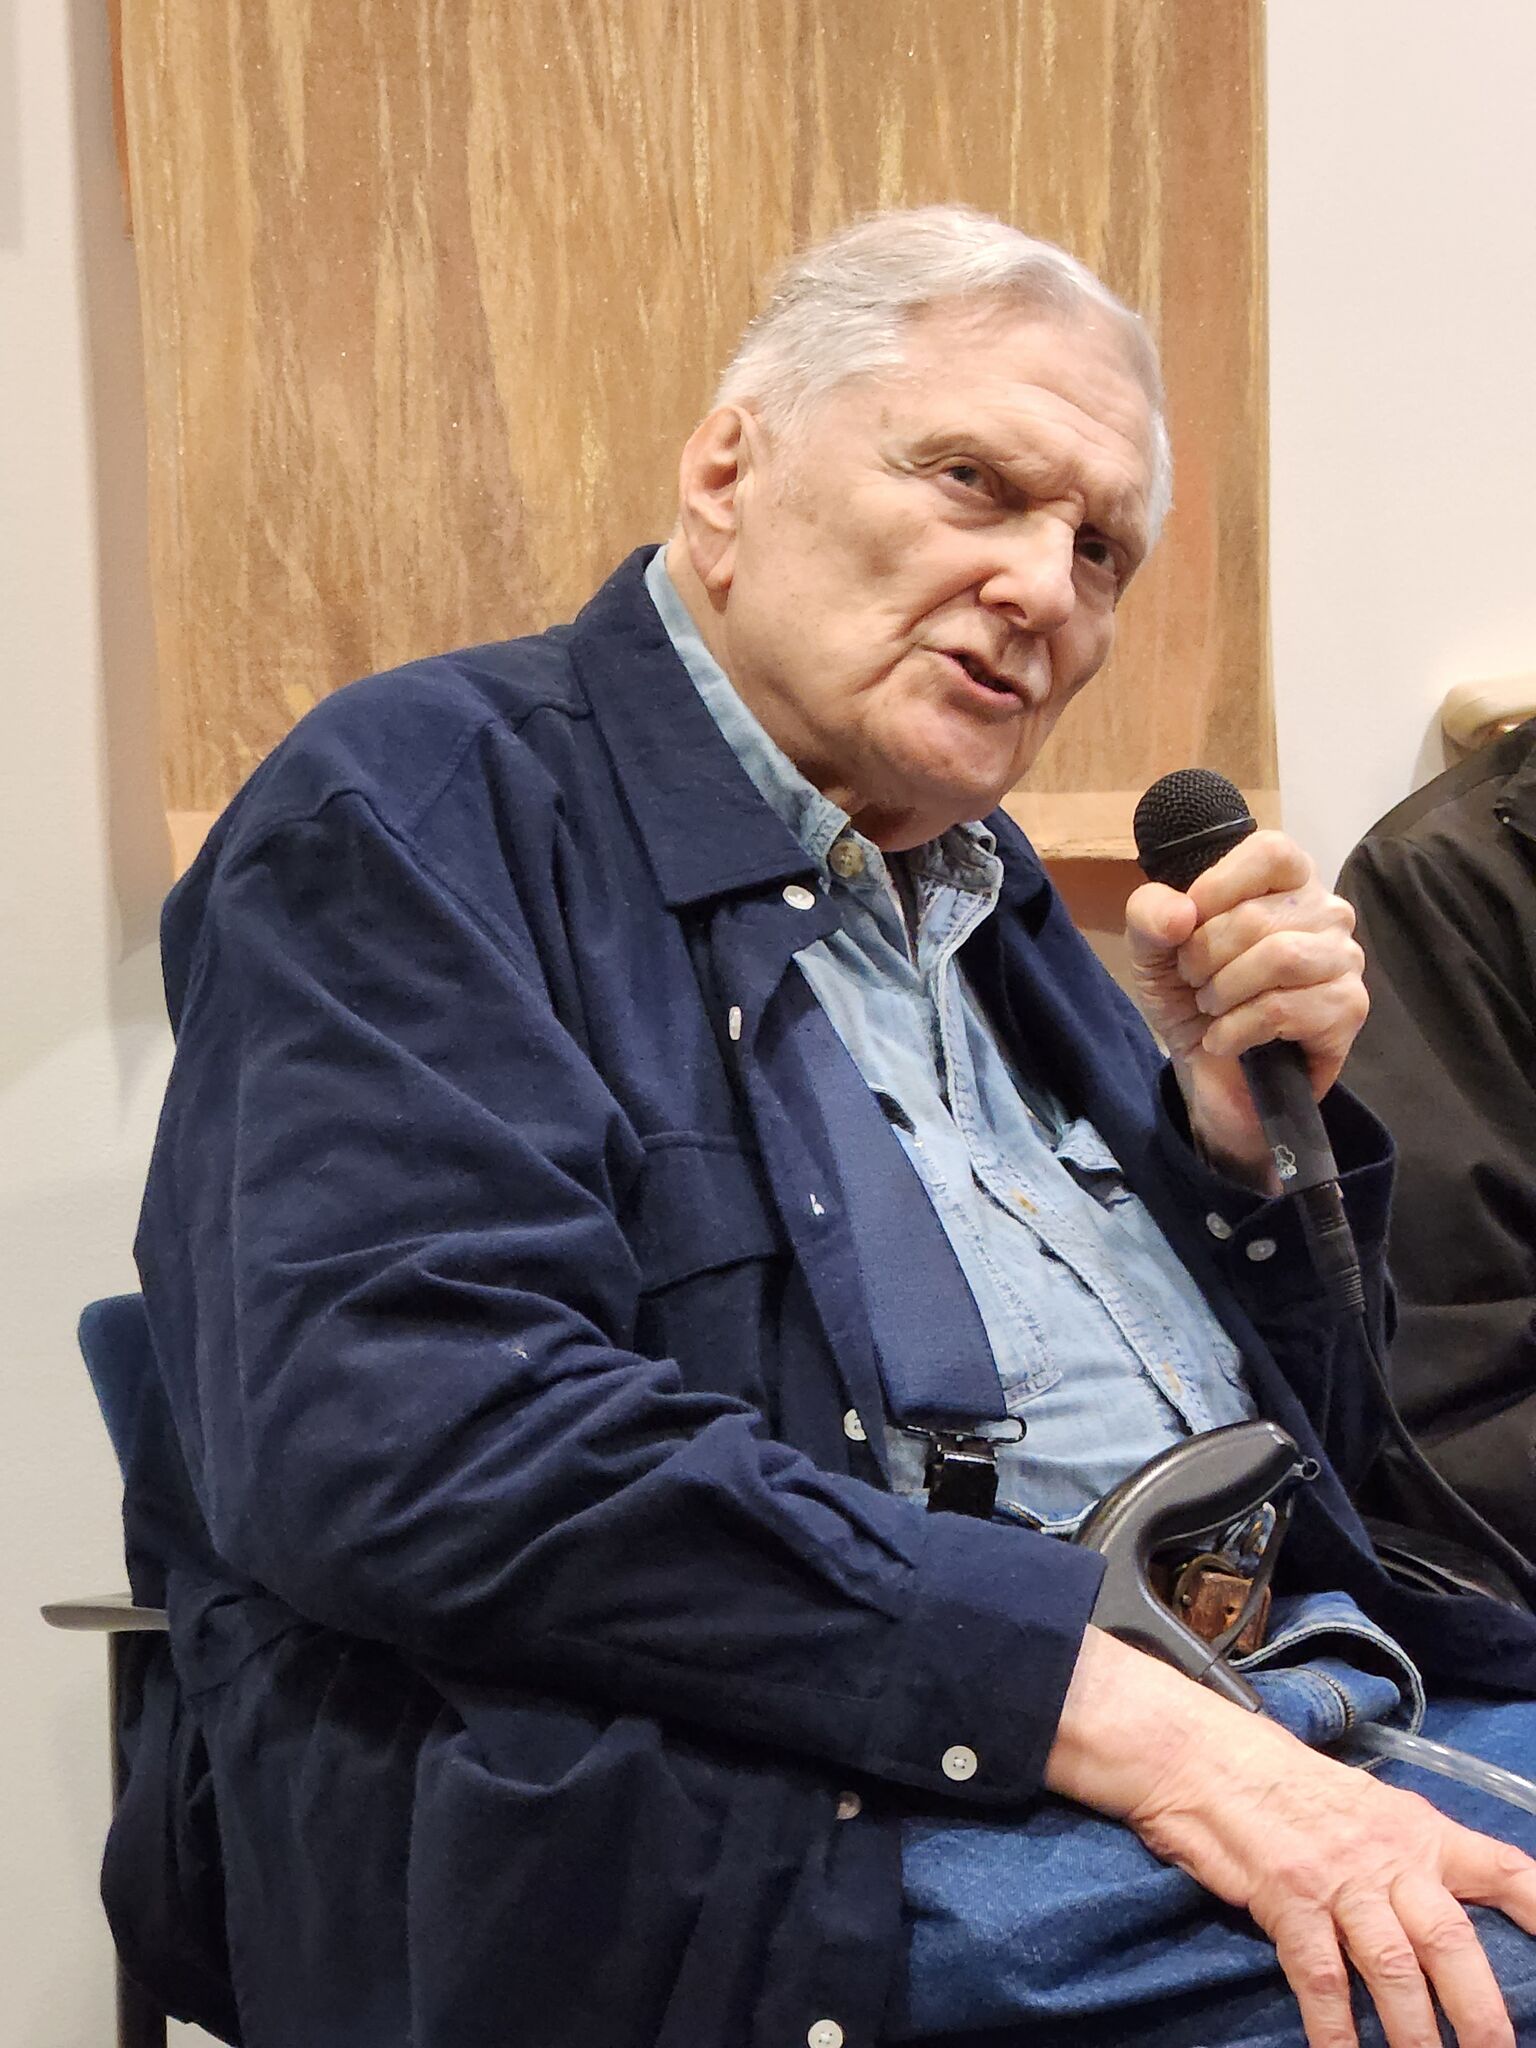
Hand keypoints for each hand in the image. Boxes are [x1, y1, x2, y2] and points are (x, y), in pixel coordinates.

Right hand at [1047, 1628, 1535, 2046]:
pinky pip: (1321, 1978)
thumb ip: (1407, 1856)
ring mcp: (1337, 1878)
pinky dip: (1334, 2027)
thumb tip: (1444, 1913)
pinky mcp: (1287, 1898)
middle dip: (1481, 2013)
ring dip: (1415, 2035)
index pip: (1503, 1869)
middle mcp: (1387, 1855)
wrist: (1203, 1757)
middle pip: (1451, 1941)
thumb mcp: (1363, 1809)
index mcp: (1417, 1830)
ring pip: (1393, 1969)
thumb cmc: (1284, 1786)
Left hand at [1123, 829, 1366, 1186]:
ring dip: (1224, 992)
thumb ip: (1149, 915)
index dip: (1218, 886)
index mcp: (1285, 880)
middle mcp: (1326, 911)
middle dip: (1205, 957)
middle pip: (1260, 916)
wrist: (1209, 1071)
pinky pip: (1286, 1008)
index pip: (1270, 852)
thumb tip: (1180, 913)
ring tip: (1212, 1009)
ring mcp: (1344, 959)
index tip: (1186, 927)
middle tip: (1196, 984)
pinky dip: (1238, 1030)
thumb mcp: (1152, 950)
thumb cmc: (1191, 995)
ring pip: (1280, 958)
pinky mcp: (1349, 1009)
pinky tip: (1226, 1039)